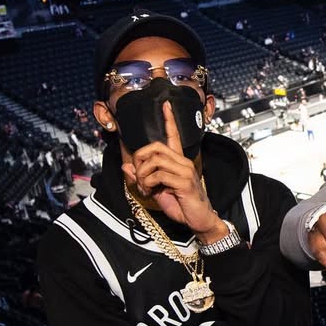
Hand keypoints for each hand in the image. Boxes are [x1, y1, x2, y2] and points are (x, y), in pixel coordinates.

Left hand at [123, 102, 222, 236]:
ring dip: (142, 175)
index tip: (166, 104)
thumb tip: (125, 166)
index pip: (174, 136)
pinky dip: (147, 184)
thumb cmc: (182, 206)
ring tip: (145, 189)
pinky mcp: (184, 182)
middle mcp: (183, 162)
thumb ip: (141, 178)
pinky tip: (151, 193)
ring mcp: (185, 171)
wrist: (200, 221)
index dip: (169, 120)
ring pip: (154, 160)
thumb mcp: (156, 191)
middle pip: (155, 146)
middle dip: (140, 159)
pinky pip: (158, 175)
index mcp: (178, 162)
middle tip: (138, 177)